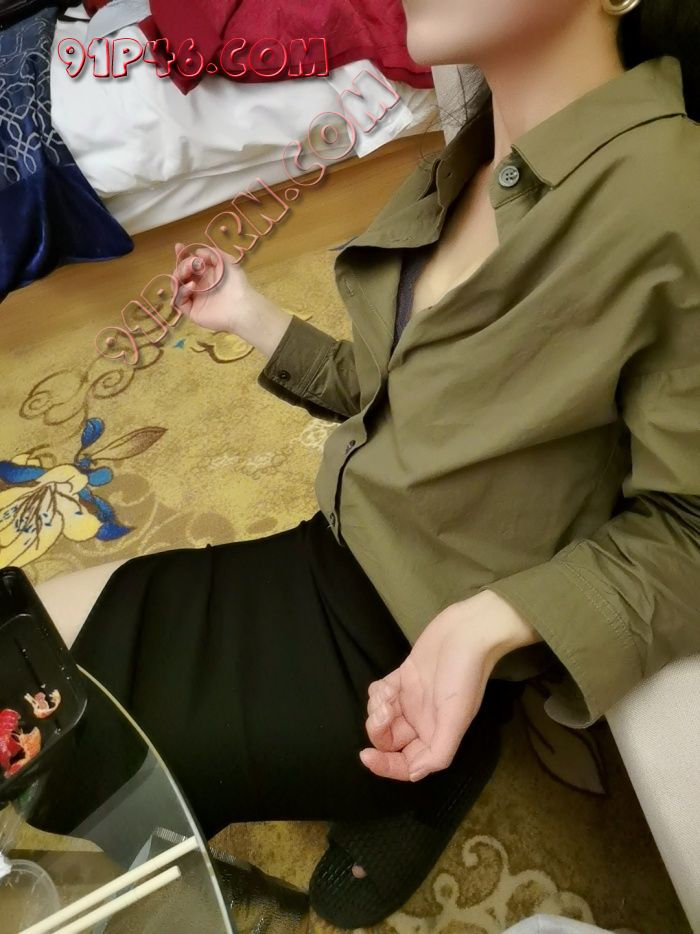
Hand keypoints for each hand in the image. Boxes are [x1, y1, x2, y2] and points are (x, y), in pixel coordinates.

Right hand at [172, 242, 281, 338]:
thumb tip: (196, 252)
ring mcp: (195, 299)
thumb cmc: (237, 284)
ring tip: (189, 272)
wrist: (242, 307)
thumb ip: (212, 253)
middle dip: (182, 265)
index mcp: (207, 275)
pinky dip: (182, 291)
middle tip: (191, 264)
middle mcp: (199, 286)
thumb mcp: (227, 262)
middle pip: (181, 273)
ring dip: (179, 276)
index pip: (189, 264)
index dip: (182, 255)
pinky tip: (192, 286)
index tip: (179, 247)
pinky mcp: (192, 311)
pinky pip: (179, 300)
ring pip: (177, 285)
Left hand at [360, 589, 541, 781]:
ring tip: (387, 694)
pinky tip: (387, 685)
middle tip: (383, 712)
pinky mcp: (404, 677)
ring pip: (382, 716)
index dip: (385, 765)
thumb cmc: (464, 674)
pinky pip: (381, 693)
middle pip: (390, 740)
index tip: (366, 755)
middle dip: (379, 730)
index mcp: (437, 735)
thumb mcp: (456, 718)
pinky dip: (377, 692)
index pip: (407, 762)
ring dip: (377, 708)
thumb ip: (438, 752)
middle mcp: (423, 720)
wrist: (467, 631)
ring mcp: (413, 698)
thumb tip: (413, 774)